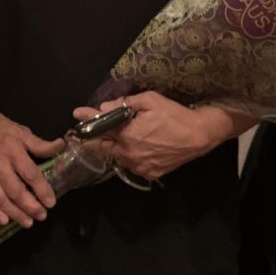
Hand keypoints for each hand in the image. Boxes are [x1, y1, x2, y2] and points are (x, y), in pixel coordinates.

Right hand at [0, 102, 63, 227]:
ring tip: (28, 222)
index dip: (42, 190)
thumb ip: (40, 144)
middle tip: (42, 216)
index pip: (30, 174)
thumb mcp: (23, 132)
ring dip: (15, 213)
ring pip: (0, 199)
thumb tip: (61, 146)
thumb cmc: (1, 129)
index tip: (51, 202)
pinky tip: (4, 221)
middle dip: (30, 206)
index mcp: (12, 151)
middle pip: (15, 191)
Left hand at [81, 93, 252, 180]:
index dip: (86, 120)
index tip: (76, 114)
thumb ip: (123, 104)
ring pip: (118, 157)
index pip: (98, 129)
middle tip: (92, 131)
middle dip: (95, 139)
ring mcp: (139, 167)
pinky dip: (130, 156)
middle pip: (103, 148)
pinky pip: (133, 165)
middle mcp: (129, 154)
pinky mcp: (150, 174)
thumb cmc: (174, 115)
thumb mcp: (149, 101)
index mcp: (126, 135)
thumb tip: (103, 108)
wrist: (199, 135)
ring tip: (122, 137)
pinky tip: (138, 147)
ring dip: (115, 148)